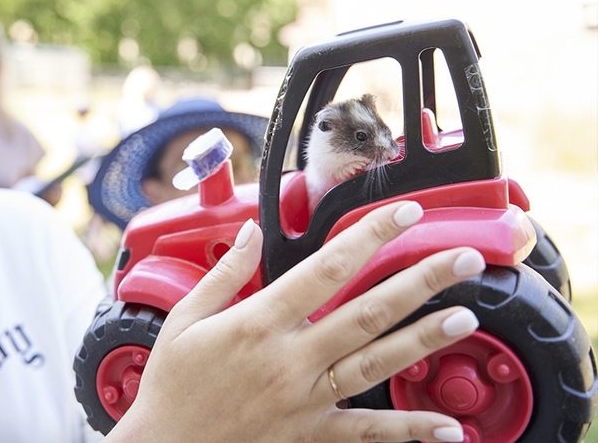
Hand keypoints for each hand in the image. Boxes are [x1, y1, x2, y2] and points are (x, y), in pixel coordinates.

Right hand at [107, 201, 482, 442]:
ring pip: (376, 364)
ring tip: (464, 317)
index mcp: (258, 324)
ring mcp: (305, 398)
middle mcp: (290, 359)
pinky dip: (408, 429)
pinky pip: (366, 432)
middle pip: (367, 312)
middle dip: (419, 281)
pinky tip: (445, 425)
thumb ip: (225, 272)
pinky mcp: (310, 431)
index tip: (403, 214)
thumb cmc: (172, 383)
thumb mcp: (185, 318)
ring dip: (424, 339)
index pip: (326, 269)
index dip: (369, 236)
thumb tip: (249, 230)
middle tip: (462, 258)